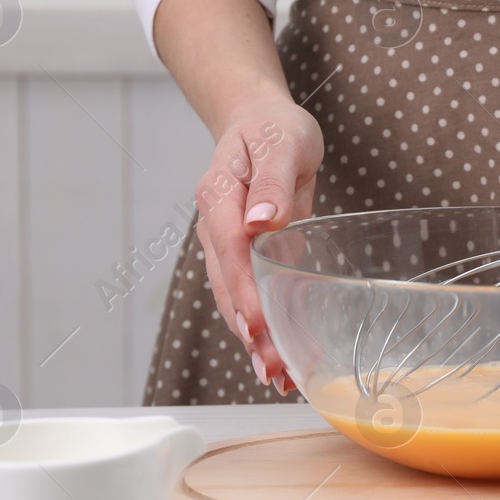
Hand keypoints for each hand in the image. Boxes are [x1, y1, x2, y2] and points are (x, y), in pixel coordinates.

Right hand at [194, 99, 324, 393]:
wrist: (260, 122)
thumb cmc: (276, 130)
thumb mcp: (284, 143)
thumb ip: (273, 181)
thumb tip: (262, 220)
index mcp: (220, 196)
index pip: (230, 249)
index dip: (243, 290)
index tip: (258, 324)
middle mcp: (215, 225)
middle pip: (226, 284)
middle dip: (247, 329)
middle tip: (271, 369)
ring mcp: (224, 244)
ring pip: (232, 298)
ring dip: (252, 339)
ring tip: (276, 377)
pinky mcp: (241, 257)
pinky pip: (246, 295)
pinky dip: (260, 327)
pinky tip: (278, 357)